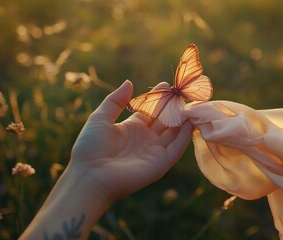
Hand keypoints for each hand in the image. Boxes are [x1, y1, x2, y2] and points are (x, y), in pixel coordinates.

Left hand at [69, 80, 192, 200]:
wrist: (90, 176)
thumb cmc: (90, 147)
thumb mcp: (100, 118)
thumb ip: (115, 100)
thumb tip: (129, 82)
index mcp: (132, 128)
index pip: (151, 111)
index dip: (159, 99)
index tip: (167, 85)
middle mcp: (146, 138)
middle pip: (165, 120)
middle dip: (174, 106)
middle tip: (182, 91)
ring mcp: (154, 151)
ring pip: (174, 132)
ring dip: (183, 119)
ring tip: (192, 104)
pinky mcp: (160, 163)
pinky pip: (176, 147)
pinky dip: (185, 135)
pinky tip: (190, 122)